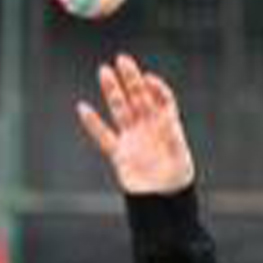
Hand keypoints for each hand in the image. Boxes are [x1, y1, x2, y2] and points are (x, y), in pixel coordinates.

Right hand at [77, 53, 195, 194]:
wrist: (163, 203)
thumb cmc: (177, 180)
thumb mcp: (180, 156)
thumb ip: (172, 136)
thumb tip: (165, 117)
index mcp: (167, 126)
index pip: (161, 99)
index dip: (156, 87)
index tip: (147, 78)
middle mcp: (148, 128)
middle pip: (138, 98)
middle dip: (131, 79)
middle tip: (122, 60)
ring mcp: (132, 139)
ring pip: (120, 110)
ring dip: (113, 92)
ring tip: (105, 71)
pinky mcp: (119, 154)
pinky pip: (103, 136)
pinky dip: (93, 123)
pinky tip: (83, 108)